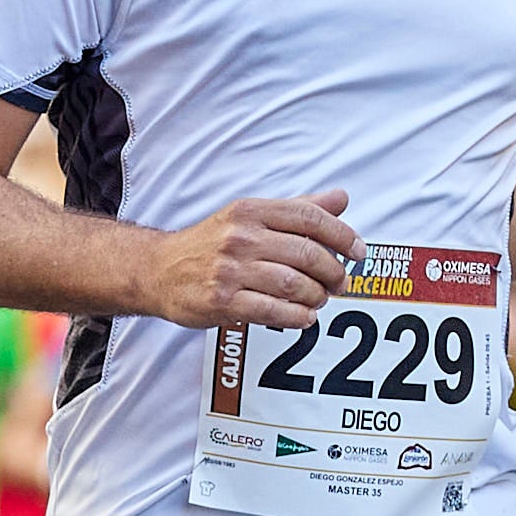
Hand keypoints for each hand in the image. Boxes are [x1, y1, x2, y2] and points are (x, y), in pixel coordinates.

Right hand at [141, 190, 359, 329]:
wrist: (158, 270)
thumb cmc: (210, 245)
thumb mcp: (250, 217)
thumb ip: (297, 209)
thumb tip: (341, 198)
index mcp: (251, 211)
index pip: (310, 217)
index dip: (342, 235)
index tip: (358, 252)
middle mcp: (241, 237)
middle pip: (307, 253)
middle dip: (333, 272)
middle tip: (340, 283)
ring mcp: (230, 270)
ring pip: (294, 284)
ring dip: (316, 296)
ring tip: (319, 300)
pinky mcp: (222, 301)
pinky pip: (273, 311)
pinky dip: (297, 317)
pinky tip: (304, 317)